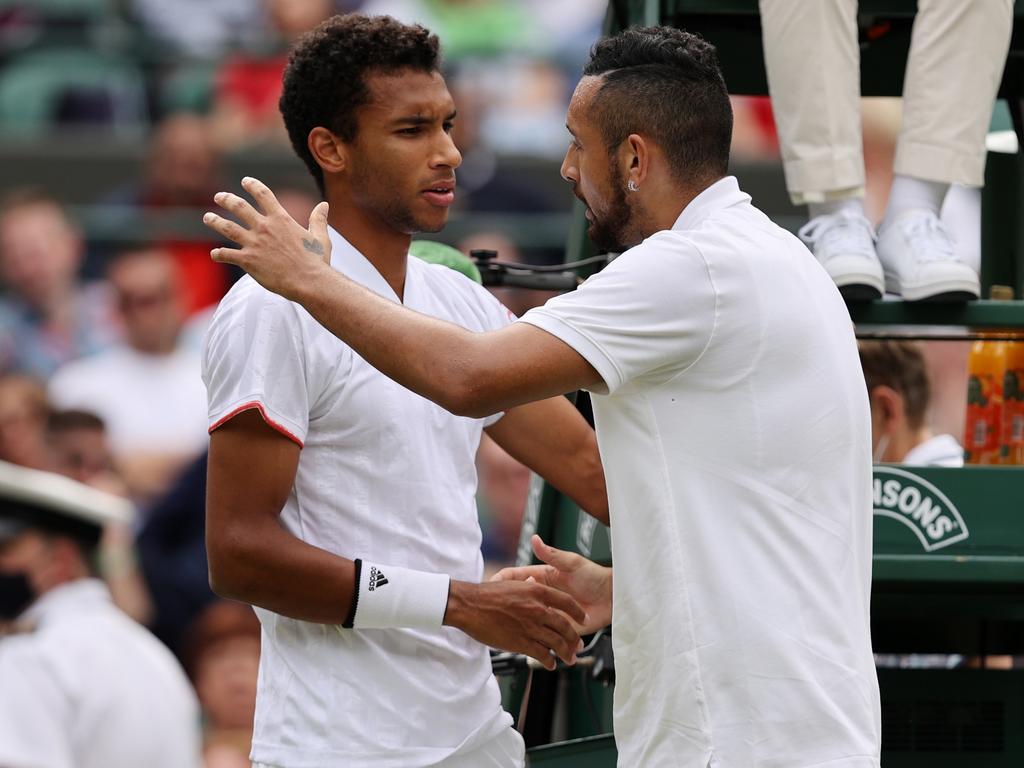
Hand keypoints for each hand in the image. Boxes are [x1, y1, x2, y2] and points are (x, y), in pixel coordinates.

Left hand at [203, 176, 331, 302]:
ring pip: (227, 227)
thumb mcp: (320, 237)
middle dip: (226, 199)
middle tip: (219, 197)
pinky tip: (215, 254)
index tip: (245, 181)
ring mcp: (254, 244)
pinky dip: (219, 254)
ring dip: (215, 221)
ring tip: (208, 217)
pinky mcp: (248, 261)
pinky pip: (227, 254)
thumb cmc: (317, 261)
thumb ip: (318, 220)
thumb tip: (324, 205)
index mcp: (281, 219)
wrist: (309, 281)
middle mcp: (264, 227)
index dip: (252, 185)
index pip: (263, 194)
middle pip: (239, 207)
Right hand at [444, 578, 586, 670]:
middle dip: (574, 637)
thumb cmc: (486, 594)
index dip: (577, 612)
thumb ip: (527, 585)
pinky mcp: (521, 642)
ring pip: (556, 642)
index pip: (566, 601)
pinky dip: (549, 660)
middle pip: (564, 625)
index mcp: (536, 591)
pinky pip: (542, 654)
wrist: (469, 605)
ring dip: (566, 652)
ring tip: (570, 658)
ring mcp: (530, 626)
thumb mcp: (512, 582)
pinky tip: (551, 664)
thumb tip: (534, 583)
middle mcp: (537, 608)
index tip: (583, 618)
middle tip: (579, 645)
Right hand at [491, 535, 611, 634]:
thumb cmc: (592, 576)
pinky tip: (535, 644)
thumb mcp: (570, 562)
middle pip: (519, 604)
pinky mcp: (559, 630)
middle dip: (506, 609)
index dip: (502, 581)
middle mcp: (543, 599)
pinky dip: (543, 645)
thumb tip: (534, 538)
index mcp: (542, 580)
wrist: (612, 596)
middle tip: (494, 611)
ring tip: (513, 629)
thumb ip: (551, 554)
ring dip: (522, 627)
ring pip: (530, 623)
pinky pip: (548, 641)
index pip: (516, 578)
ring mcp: (550, 616)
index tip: (490, 585)